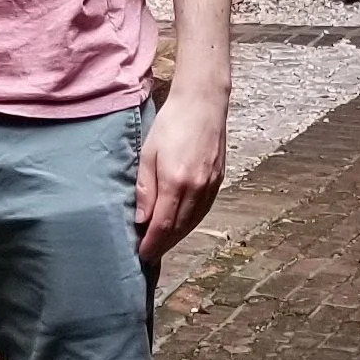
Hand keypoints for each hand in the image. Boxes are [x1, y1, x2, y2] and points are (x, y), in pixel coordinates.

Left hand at [134, 79, 226, 264]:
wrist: (203, 103)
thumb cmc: (171, 124)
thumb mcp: (148, 153)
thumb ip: (145, 189)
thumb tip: (141, 220)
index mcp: (176, 182)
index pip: (162, 225)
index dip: (151, 244)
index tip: (141, 255)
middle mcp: (197, 188)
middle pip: (179, 229)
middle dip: (162, 245)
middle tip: (148, 255)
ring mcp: (211, 186)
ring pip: (192, 222)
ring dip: (176, 237)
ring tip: (161, 245)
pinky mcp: (219, 181)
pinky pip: (203, 211)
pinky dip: (190, 223)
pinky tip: (179, 226)